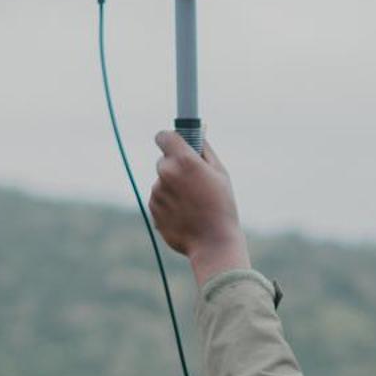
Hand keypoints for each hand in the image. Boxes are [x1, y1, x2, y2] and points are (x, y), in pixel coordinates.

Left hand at [150, 131, 250, 283]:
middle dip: (176, 167)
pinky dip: (169, 204)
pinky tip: (186, 214)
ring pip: (162, 182)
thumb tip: (197, 131)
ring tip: (194, 205)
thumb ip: (205, 150)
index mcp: (184, 160)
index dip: (170, 139)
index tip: (176, 144)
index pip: (164, 136)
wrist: (213, 243)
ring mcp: (157, 192)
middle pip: (164, 161)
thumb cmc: (222, 207)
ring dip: (173, 188)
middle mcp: (166, 173)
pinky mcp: (153, 208)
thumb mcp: (220, 174)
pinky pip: (159, 199)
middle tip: (195, 182)